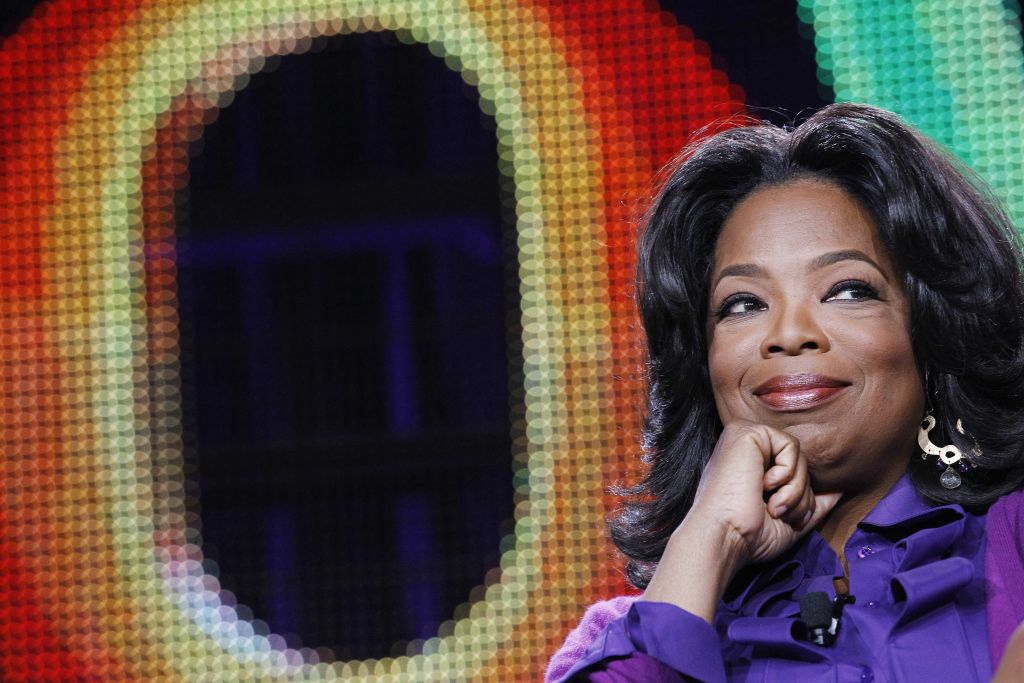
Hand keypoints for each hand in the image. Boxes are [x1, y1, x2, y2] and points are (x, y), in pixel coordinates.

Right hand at [643, 421, 840, 620]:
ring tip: (772, 505)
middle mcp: (746, 450)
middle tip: (778, 512)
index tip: (779, 518)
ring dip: (794, 489)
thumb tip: (839, 491)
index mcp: (750, 468)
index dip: (799, 498)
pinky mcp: (747, 432)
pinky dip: (787, 473)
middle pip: (799, 464)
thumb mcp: (789, 521)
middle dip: (800, 495)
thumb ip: (812, 504)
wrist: (725, 537)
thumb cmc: (749, 537)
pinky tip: (764, 485)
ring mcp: (744, 438)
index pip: (794, 473)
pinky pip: (791, 446)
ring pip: (798, 456)